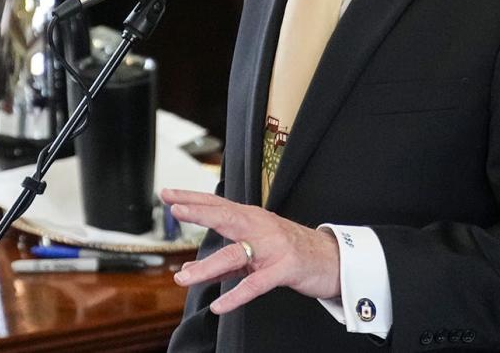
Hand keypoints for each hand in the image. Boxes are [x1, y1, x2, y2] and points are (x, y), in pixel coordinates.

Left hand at [160, 187, 340, 314]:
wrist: (332, 259)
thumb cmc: (289, 251)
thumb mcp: (255, 250)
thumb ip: (225, 259)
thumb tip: (192, 269)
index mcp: (251, 218)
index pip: (217, 205)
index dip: (192, 199)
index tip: (167, 195)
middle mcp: (260, 227)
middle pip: (225, 217)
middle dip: (199, 213)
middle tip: (175, 211)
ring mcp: (272, 247)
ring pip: (235, 254)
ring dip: (207, 267)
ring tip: (182, 278)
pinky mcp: (285, 269)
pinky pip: (256, 284)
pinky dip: (236, 295)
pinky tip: (220, 305)